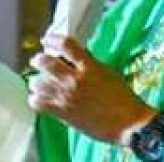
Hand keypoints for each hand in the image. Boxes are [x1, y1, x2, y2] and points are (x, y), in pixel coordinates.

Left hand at [28, 33, 156, 145]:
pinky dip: (35, 99)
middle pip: (45, 62)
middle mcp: (74, 80)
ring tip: (40, 82)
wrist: (127, 124)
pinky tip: (40, 99)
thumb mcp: (107, 72)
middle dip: (39, 59)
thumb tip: (72, 56)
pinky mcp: (62, 113)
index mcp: (88, 66)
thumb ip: (88, 63)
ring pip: (37, 82)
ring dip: (37, 81)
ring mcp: (66, 97)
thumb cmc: (122, 98)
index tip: (47, 40)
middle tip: (39, 61)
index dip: (52, 39)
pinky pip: (38, 103)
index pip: (65, 44)